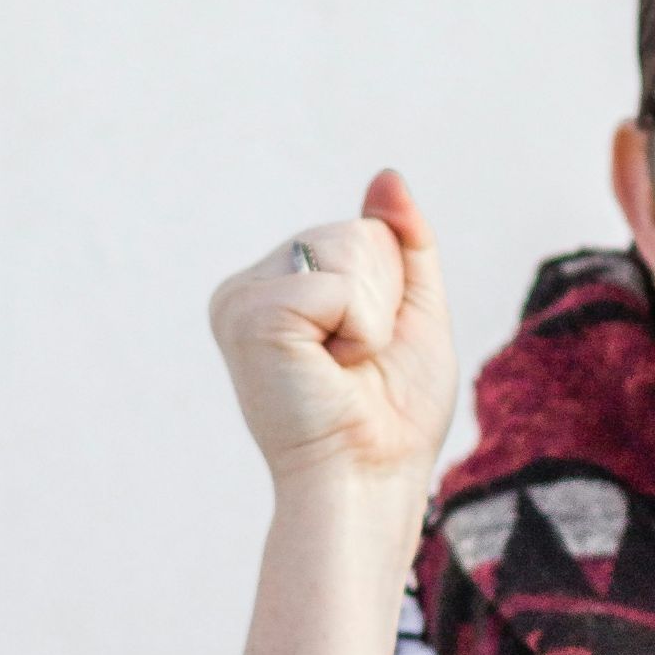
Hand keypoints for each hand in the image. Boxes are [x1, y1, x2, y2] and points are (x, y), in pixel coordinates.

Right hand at [208, 169, 457, 487]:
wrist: (371, 478)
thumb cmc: (392, 412)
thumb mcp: (413, 311)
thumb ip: (403, 242)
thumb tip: (387, 175)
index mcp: (280, 285)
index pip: (365, 231)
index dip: (392, 291)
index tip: (366, 349)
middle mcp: (249, 287)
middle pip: (357, 232)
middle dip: (384, 299)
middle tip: (356, 362)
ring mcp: (240, 299)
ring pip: (349, 248)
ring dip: (373, 315)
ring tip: (343, 365)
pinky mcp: (249, 315)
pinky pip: (339, 284)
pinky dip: (360, 329)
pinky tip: (331, 368)